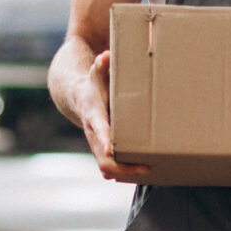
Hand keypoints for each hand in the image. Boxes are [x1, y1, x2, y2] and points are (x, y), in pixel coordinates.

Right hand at [79, 50, 149, 183]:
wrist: (79, 99)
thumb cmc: (93, 87)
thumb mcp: (95, 75)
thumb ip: (100, 66)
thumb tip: (104, 56)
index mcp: (94, 118)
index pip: (98, 131)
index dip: (103, 142)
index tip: (111, 152)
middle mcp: (94, 136)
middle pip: (104, 161)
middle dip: (123, 168)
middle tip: (146, 167)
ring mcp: (98, 147)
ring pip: (108, 170)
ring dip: (127, 174)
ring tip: (151, 171)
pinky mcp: (104, 152)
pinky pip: (113, 169)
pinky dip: (126, 174)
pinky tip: (144, 173)